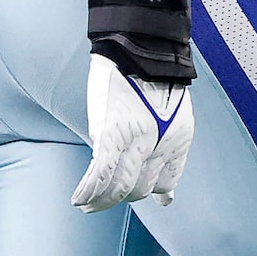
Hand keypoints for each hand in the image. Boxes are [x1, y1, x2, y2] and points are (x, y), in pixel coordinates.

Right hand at [73, 53, 192, 209]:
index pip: (168, 180)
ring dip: (101, 201)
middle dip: (124, 198)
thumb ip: (168, 131)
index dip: (160, 192)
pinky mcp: (110, 135)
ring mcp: (135, 143)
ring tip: (88, 206)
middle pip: (140, 189)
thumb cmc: (156, 72)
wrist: (142, 49)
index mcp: (178, 141)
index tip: (159, 198)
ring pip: (118, 187)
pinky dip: (88, 190)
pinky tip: (78, 200)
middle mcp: (160, 147)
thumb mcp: (176, 107)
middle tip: (106, 201)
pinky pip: (99, 174)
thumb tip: (156, 149)